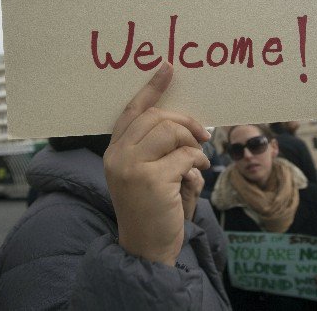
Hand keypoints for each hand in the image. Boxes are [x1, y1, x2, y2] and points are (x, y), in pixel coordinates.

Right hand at [104, 62, 210, 265]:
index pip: (132, 111)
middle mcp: (118, 156)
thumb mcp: (145, 174)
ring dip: (193, 145)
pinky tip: (197, 176)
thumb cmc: (151, 209)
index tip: (167, 68)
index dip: (151, 89)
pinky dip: (198, 163)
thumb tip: (183, 122)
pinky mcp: (152, 180)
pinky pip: (186, 156)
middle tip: (202, 135)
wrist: (145, 248)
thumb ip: (153, 148)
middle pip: (157, 118)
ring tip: (198, 162)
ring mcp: (132, 167)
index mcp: (114, 151)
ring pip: (172, 133)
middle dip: (185, 123)